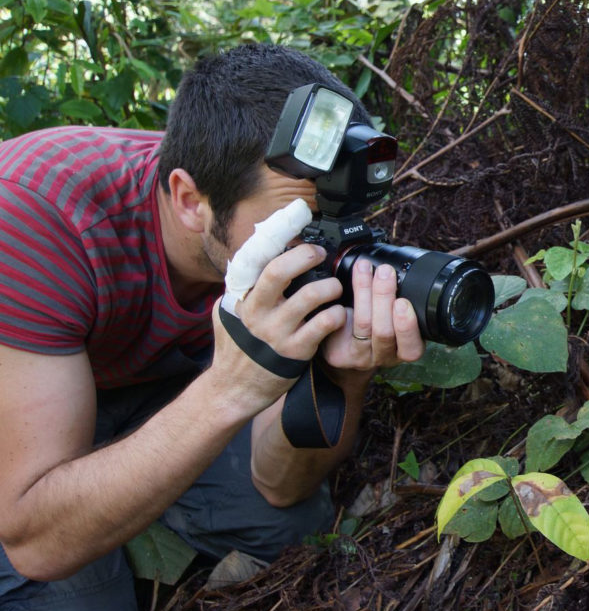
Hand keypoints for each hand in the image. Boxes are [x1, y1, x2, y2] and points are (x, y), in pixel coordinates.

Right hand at [210, 244, 346, 412]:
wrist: (234, 390)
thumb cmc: (237, 348)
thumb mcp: (229, 314)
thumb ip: (242, 289)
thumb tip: (257, 259)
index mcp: (242, 296)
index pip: (255, 257)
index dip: (277, 234)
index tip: (296, 220)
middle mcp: (256, 311)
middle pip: (280, 270)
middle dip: (306, 255)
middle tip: (320, 254)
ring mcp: (276, 331)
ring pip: (311, 295)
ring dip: (330, 286)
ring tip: (334, 288)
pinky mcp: (295, 351)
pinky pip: (324, 324)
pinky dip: (336, 315)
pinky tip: (337, 315)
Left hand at [319, 259, 423, 373]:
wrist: (349, 343)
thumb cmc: (379, 322)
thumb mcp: (398, 316)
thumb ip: (405, 299)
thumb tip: (410, 266)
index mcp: (407, 349)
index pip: (412, 347)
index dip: (407, 326)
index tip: (403, 302)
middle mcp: (386, 356)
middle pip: (384, 332)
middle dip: (384, 298)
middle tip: (385, 272)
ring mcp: (362, 356)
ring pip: (364, 324)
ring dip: (365, 291)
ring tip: (365, 268)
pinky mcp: (341, 352)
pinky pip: (341, 323)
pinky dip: (346, 297)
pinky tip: (346, 281)